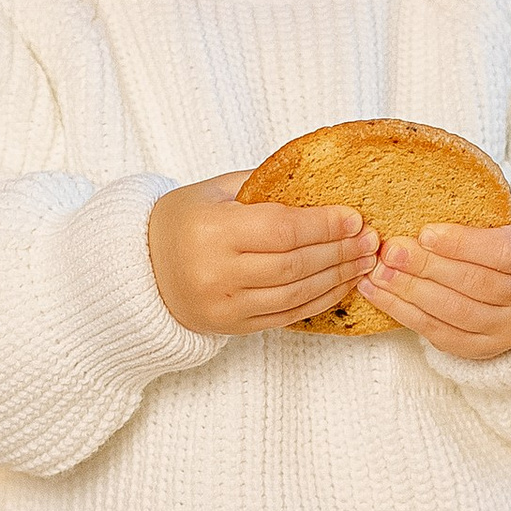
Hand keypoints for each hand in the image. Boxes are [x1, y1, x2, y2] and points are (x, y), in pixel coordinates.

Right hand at [148, 173, 376, 336]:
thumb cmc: (182, 222)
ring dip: (337, 278)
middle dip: (339, 251)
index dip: (324, 225)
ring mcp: (225, 305)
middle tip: (369, 240)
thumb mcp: (215, 191)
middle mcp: (216, 272)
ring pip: (295, 294)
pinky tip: (340, 285)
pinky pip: (287, 316)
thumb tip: (323, 183)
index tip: (354, 217)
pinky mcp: (232, 327)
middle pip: (294, 264)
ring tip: (363, 262)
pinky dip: (319, 301)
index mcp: (211, 230)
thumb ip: (265, 186)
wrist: (142, 269)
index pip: (282, 230)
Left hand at [360, 218, 510, 358]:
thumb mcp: (506, 224)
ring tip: (378, 273)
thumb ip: (476, 218)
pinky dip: (405, 314)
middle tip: (390, 251)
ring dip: (410, 292)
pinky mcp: (484, 349)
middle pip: (475, 283)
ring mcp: (510, 329)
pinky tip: (380, 295)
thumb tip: (417, 205)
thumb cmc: (508, 246)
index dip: (462, 243)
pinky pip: (440, 334)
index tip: (425, 232)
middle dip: (426, 267)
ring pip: (455, 312)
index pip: (503, 252)